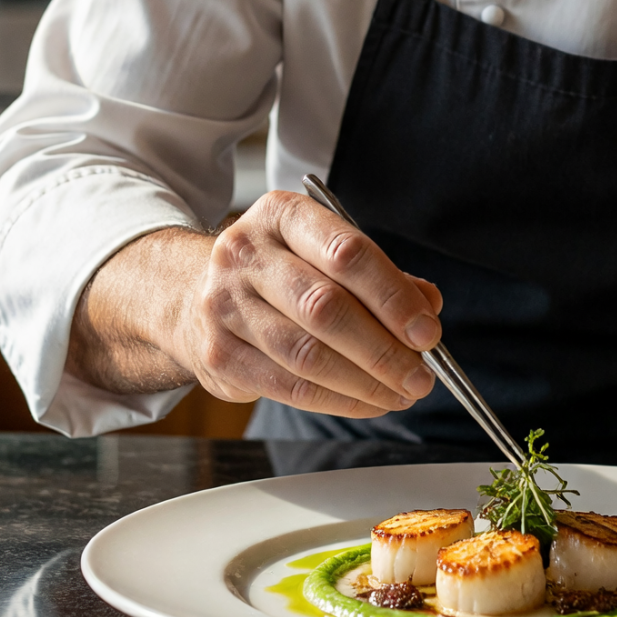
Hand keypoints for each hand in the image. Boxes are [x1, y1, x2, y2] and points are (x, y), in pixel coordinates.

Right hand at [73, 191, 441, 416]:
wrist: (189, 293)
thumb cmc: (277, 273)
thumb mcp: (323, 252)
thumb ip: (378, 276)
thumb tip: (426, 308)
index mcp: (281, 215)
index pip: (347, 252)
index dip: (393, 297)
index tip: (427, 331)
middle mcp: (246, 254)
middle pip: (326, 307)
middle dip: (384, 349)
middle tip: (421, 375)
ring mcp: (225, 304)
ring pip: (307, 354)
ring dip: (365, 382)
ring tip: (400, 394)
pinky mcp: (218, 354)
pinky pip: (288, 386)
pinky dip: (337, 400)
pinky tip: (366, 402)